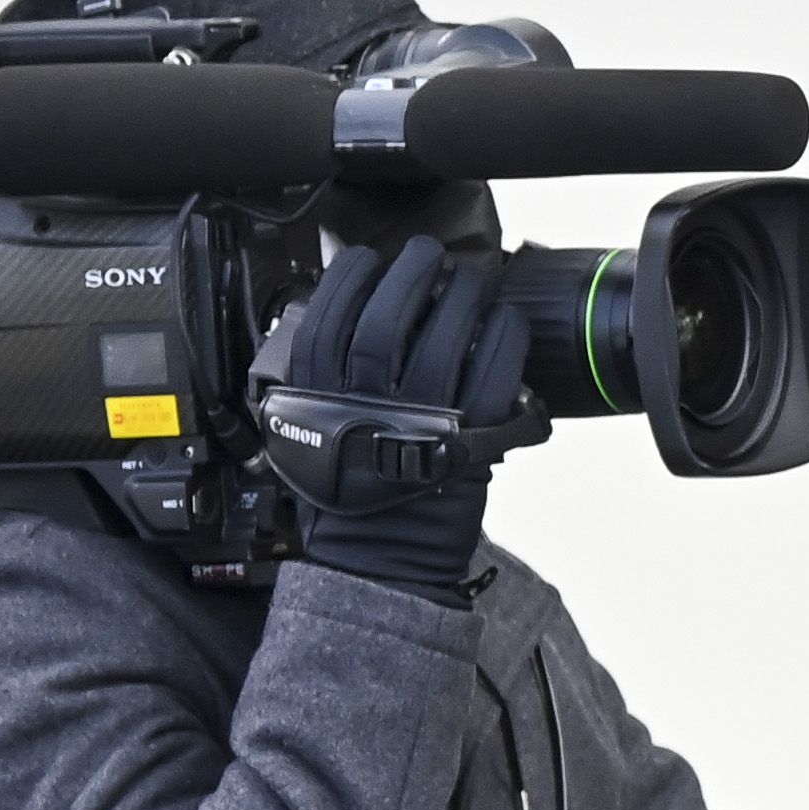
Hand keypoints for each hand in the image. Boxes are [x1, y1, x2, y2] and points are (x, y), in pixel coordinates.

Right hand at [263, 236, 534, 595]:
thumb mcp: (305, 428)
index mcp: (318, 396)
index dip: (350, 279)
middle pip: (387, 317)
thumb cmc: (348, 492)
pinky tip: (504, 319)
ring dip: (462, 296)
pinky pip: (492, 372)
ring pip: (443, 336)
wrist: (379, 554)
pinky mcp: (469, 435)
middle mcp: (365, 401)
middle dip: (411, 273)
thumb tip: (340, 320)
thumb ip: (316, 379)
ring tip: (469, 279)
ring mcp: (420, 416)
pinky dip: (503, 339)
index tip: (367, 259)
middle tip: (428, 255)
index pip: (329, 317)